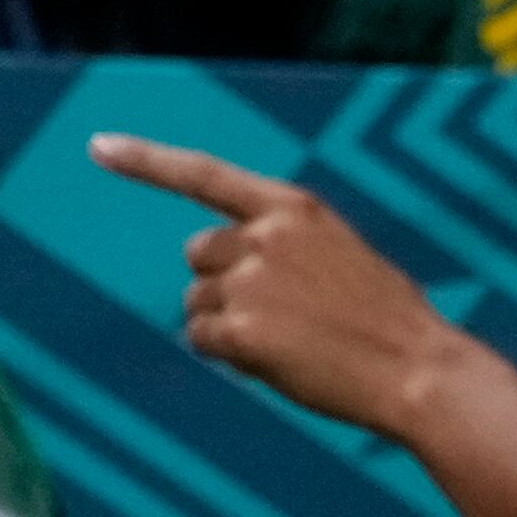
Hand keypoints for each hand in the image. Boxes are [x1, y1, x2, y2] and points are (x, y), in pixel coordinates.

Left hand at [87, 135, 475, 439]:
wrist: (417, 369)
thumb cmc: (384, 320)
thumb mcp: (340, 254)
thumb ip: (282, 246)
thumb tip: (220, 273)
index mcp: (294, 208)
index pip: (206, 175)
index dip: (146, 162)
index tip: (99, 147)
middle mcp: (265, 236)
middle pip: (197, 255)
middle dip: (219, 284)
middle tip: (276, 314)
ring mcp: (251, 282)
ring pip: (197, 303)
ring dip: (225, 324)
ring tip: (288, 340)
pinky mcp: (241, 330)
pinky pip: (203, 341)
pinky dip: (227, 355)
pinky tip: (276, 360)